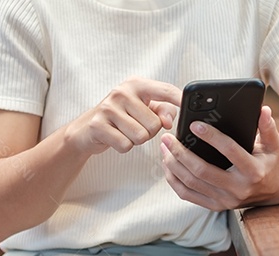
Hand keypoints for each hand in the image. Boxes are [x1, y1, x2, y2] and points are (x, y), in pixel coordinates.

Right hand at [64, 77, 181, 155]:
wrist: (86, 129)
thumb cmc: (122, 118)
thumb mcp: (144, 109)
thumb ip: (163, 111)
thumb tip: (168, 121)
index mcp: (137, 85)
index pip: (166, 90)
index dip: (181, 99)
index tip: (192, 106)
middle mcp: (122, 92)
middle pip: (155, 124)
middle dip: (149, 132)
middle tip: (135, 126)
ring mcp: (108, 108)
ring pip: (141, 136)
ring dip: (136, 140)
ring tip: (125, 132)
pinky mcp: (98, 125)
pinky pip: (126, 145)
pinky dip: (123, 147)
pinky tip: (115, 138)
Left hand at [159, 105, 278, 209]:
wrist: (274, 191)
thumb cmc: (271, 163)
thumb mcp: (273, 145)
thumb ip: (268, 127)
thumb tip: (263, 109)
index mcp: (254, 172)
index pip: (230, 151)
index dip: (211, 137)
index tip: (194, 124)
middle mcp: (239, 189)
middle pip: (202, 171)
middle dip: (181, 152)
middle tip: (167, 137)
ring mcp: (226, 200)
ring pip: (191, 183)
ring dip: (173, 164)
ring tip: (165, 148)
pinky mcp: (216, 206)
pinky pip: (188, 195)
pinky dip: (174, 180)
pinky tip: (168, 165)